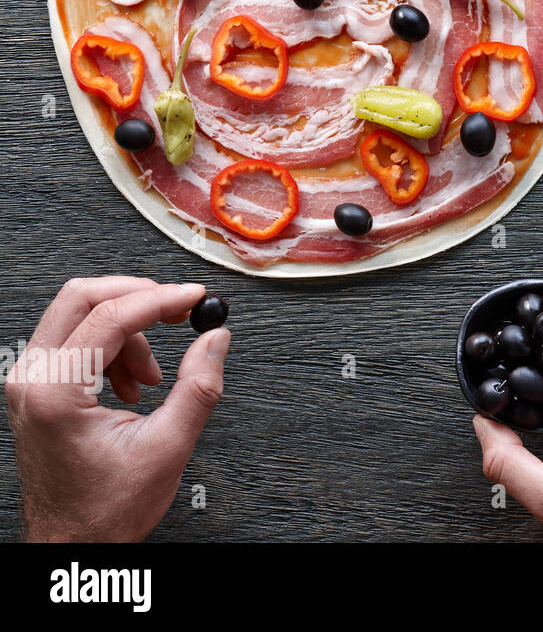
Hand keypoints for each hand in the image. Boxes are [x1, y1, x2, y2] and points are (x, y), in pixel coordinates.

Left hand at [5, 277, 229, 541]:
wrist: (72, 542)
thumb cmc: (104, 508)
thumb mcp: (167, 448)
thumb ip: (199, 387)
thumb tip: (215, 339)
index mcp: (55, 393)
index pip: (110, 317)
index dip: (161, 299)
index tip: (195, 296)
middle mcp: (32, 380)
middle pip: (82, 297)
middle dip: (139, 297)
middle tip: (179, 309)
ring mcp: (30, 382)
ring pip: (81, 314)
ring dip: (129, 330)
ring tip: (154, 375)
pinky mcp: (38, 386)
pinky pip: (78, 338)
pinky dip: (115, 346)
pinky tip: (135, 383)